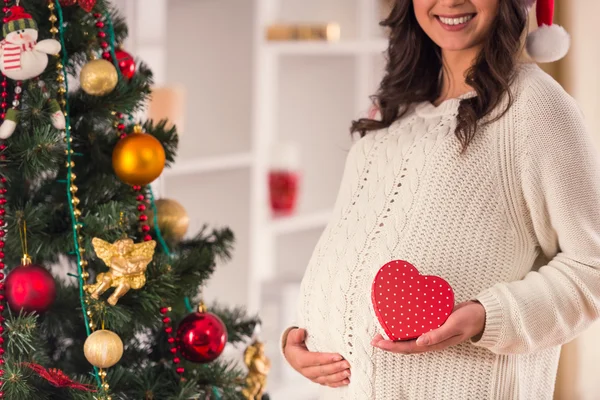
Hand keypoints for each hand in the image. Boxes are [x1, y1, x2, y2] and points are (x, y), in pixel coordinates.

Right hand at [283, 328, 350, 386]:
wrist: (292, 355)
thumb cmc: (294, 345)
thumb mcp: (292, 337)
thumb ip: (296, 335)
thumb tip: (301, 332)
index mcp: (300, 359)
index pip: (314, 360)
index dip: (326, 359)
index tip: (338, 356)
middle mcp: (305, 370)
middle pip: (322, 370)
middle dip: (335, 368)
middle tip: (346, 364)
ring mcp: (312, 376)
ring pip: (326, 378)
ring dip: (338, 376)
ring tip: (348, 372)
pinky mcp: (317, 379)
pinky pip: (327, 383)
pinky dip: (337, 383)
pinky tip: (345, 381)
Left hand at [371, 301, 485, 353]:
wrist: (481, 314)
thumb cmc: (469, 320)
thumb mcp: (454, 326)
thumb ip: (438, 334)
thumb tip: (420, 342)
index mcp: (434, 343)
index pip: (408, 348)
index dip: (392, 346)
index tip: (378, 342)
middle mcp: (430, 340)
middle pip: (405, 345)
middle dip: (389, 343)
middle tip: (373, 338)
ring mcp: (431, 332)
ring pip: (409, 337)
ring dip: (394, 335)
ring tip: (381, 331)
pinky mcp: (432, 323)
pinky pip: (415, 328)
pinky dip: (404, 326)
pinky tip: (397, 321)